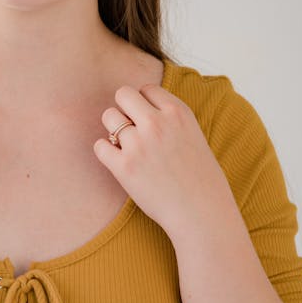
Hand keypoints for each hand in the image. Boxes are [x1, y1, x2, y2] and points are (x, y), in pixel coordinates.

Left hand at [93, 84, 233, 239]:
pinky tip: (119, 163)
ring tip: (128, 149)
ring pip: (108, 117)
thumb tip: (140, 110)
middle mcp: (158, 123)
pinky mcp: (124, 166)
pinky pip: (99, 145)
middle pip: (122, 94)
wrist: (202, 213)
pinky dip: (105, 152)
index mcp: (178, 112)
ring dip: (114, 131)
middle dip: (124, 110)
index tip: (149, 123)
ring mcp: (139, 144)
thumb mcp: (194, 136)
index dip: (144, 105)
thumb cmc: (200, 179)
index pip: (146, 89)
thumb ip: (170, 119)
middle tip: (132, 132)